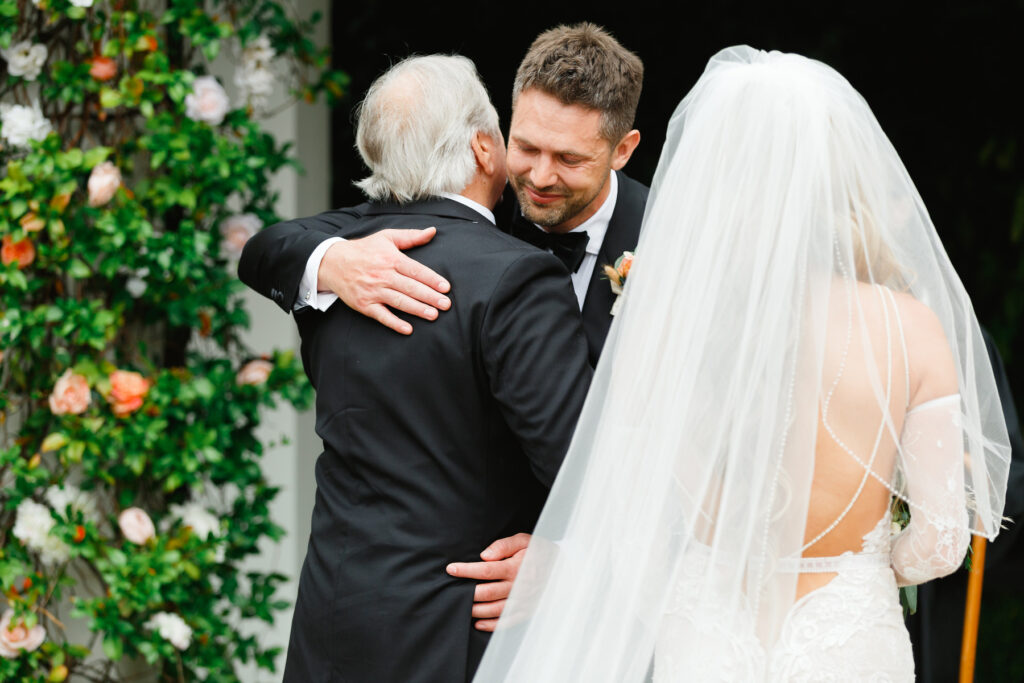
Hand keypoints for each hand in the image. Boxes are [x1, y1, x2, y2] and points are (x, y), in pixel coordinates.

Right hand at [319, 228, 450, 334]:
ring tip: (433, 315)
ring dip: (417, 309)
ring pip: (399, 301)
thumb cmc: (364, 250)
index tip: (446, 288)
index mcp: (391, 258)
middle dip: (429, 297)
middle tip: (446, 305)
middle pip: (410, 287)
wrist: (332, 262)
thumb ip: (411, 236)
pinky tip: (408, 329)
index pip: (416, 270)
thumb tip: (432, 231)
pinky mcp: (364, 304)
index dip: (432, 279)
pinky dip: (394, 323)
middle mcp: (383, 275)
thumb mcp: (386, 237)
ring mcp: (373, 291)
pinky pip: (381, 315)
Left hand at [446, 533, 530, 631]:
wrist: (563, 567)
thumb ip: (503, 545)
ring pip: (494, 610)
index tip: (451, 569)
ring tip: (463, 606)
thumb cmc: (539, 551)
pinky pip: (507, 621)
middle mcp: (518, 586)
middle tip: (453, 590)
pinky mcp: (527, 610)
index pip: (485, 570)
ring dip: (476, 610)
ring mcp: (523, 600)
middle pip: (487, 593)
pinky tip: (478, 623)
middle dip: (467, 593)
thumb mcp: (524, 540)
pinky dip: (491, 625)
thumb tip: (484, 555)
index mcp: (515, 567)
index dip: (466, 570)